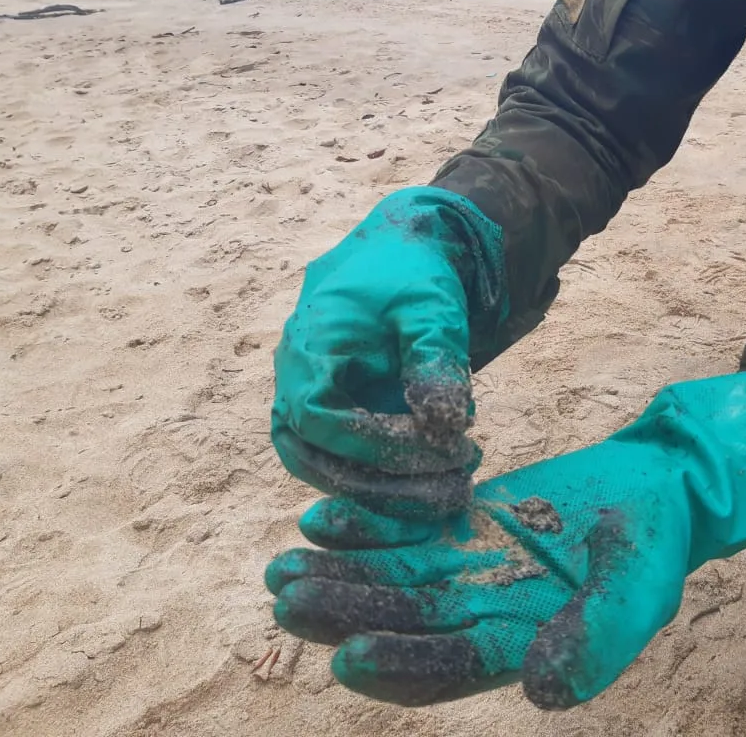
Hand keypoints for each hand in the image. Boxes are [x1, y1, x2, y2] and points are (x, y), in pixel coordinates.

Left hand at [266, 371, 745, 707]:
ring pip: (395, 578)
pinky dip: (370, 526)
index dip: (400, 665)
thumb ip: (599, 641)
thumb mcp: (641, 595)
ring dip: (341, 574)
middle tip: (287, 600)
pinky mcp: (468, 525)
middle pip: (404, 623)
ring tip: (282, 566)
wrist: (657, 488)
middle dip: (345, 615)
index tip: (348, 658)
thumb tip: (544, 689)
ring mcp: (472, 569)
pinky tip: (323, 517)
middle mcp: (485, 614)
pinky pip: (410, 530)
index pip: (448, 666)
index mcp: (522, 646)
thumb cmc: (656, 546)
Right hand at [271, 186, 506, 524]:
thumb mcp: (432, 307)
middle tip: (450, 489)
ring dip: (382, 490)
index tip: (436, 453)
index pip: (320, 417)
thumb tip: (444, 423)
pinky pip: (340, 461)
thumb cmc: (413, 276)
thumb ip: (435, 357)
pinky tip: (441, 480)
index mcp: (310, 345)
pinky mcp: (327, 414)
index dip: (373, 445)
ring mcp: (304, 397)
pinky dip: (384, 479)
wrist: (402, 256)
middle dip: (379, 483)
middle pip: (309, 455)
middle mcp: (294, 376)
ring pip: (320, 466)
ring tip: (451, 489)